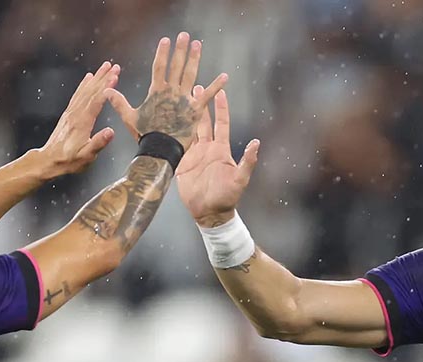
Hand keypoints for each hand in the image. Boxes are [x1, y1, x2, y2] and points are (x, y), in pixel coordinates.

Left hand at [31, 61, 120, 177]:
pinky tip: (88, 78)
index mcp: (82, 122)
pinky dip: (84, 84)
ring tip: (105, 66)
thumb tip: (111, 132)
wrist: (49, 160)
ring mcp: (71, 112)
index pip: (97, 100)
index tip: (115, 76)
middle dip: (104, 77)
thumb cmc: (69, 160)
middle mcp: (76, 114)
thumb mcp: (86, 156)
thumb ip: (98, 143)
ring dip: (96, 77)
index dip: (106, 87)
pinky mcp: (68, 113)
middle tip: (114, 66)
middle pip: (91, 91)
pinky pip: (77, 94)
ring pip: (85, 90)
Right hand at [104, 32, 227, 149]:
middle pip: (176, 66)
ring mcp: (184, 99)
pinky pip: (208, 95)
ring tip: (198, 44)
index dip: (162, 52)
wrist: (159, 150)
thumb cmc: (145, 135)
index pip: (159, 66)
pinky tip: (225, 76)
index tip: (165, 40)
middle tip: (184, 35)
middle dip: (180, 50)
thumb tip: (105, 91)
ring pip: (190, 74)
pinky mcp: (195, 110)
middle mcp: (171, 92)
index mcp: (156, 91)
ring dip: (194, 58)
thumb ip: (119, 102)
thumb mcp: (129, 117)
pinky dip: (217, 86)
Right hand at [176, 87, 259, 227]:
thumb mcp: (240, 180)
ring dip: (185, 116)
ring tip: (179, 100)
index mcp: (221, 149)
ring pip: (189, 131)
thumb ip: (247, 162)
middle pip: (203, 122)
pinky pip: (177, 145)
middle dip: (200, 105)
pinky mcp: (182, 163)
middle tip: (194, 87)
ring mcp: (194, 155)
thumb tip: (257, 143)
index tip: (220, 91)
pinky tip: (166, 122)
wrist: (209, 213)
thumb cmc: (227, 197)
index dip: (220, 107)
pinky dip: (172, 134)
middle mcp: (207, 149)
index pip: (221, 123)